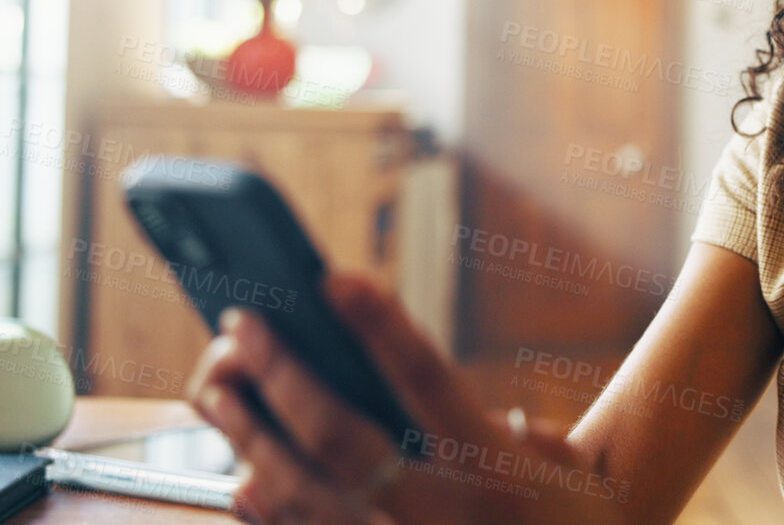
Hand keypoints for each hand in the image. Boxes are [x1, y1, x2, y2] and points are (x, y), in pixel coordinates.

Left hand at [185, 270, 631, 524]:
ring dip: (249, 435)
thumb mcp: (566, 474)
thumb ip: (514, 430)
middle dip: (282, 373)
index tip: (336, 281)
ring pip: (302, 493)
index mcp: (497, 470)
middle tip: (244, 322)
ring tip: (217, 387)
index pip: (427, 380)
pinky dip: (265, 506)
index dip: (378, 327)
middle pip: (341, 436)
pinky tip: (242, 472)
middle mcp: (441, 514)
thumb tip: (458, 400)